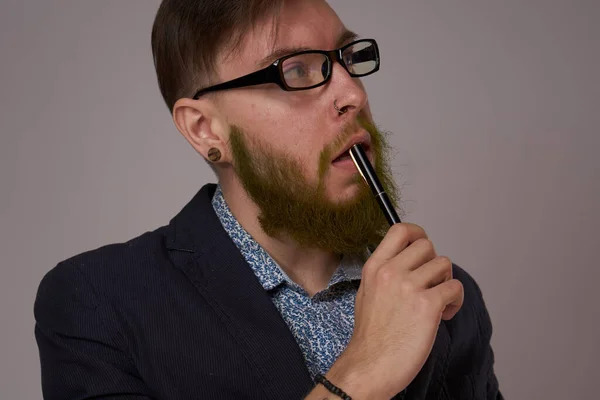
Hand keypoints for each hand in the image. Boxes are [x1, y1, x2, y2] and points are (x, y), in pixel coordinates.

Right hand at [327, 223, 463, 398]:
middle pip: (427, 245)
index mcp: (375, 267)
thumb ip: (386, 273)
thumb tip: (410, 262)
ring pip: (444, 264)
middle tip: (430, 284)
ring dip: (446, 282)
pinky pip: (455, 288)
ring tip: (438, 303)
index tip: (423, 248)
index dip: (418, 234)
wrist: (369, 366)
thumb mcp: (367, 293)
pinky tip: (444, 315)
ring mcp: (409, 287)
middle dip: (434, 264)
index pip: (400, 230)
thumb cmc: (371, 337)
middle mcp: (391, 272)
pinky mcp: (427, 305)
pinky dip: (455, 301)